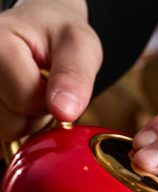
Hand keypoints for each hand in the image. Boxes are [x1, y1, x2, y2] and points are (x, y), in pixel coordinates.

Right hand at [0, 0, 101, 139]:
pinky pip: (6, 128)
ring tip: (33, 89)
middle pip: (11, 121)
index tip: (53, 78)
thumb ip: (74, 77)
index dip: (49, 99)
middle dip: (36, 111)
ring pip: (8, 128)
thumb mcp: (80, 46)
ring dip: (27, 117)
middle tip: (44, 84)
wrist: (42, 27)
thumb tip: (64, 111)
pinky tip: (22, 96)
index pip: (24, 101)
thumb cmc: (58, 32)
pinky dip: (19, 119)